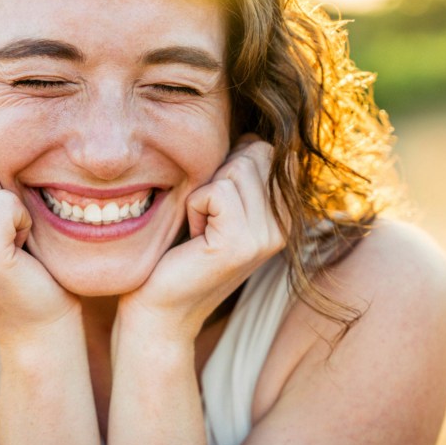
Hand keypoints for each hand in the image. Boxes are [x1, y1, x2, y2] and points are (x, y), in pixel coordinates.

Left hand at [117, 134, 288, 341]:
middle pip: (255, 152)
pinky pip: (215, 192)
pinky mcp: (242, 244)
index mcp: (285, 213)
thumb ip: (242, 172)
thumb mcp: (218, 205)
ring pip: (236, 169)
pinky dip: (193, 207)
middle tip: (205, 218)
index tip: (216, 203)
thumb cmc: (180, 251)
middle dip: (218, 175)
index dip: (233, 161)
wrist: (160, 310)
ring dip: (203, 193)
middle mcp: (286, 225)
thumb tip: (250, 133)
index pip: (269, 150)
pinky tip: (194, 238)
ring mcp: (268, 236)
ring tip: (200, 229)